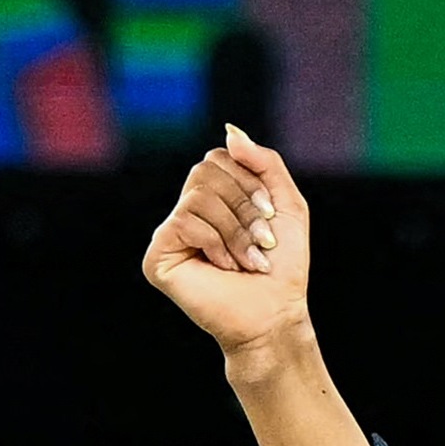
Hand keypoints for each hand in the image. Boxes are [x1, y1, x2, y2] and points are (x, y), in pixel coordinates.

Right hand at [139, 128, 314, 364]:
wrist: (274, 315)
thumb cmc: (282, 266)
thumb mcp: (286, 204)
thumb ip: (264, 163)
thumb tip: (230, 130)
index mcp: (213, 198)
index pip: (218, 157)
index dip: (248, 182)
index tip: (270, 217)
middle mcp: (187, 211)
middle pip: (204, 170)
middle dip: (243, 205)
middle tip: (262, 241)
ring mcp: (170, 234)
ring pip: (197, 196)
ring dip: (235, 230)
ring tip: (248, 261)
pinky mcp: (158, 257)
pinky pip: (184, 222)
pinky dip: (215, 243)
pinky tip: (224, 268)